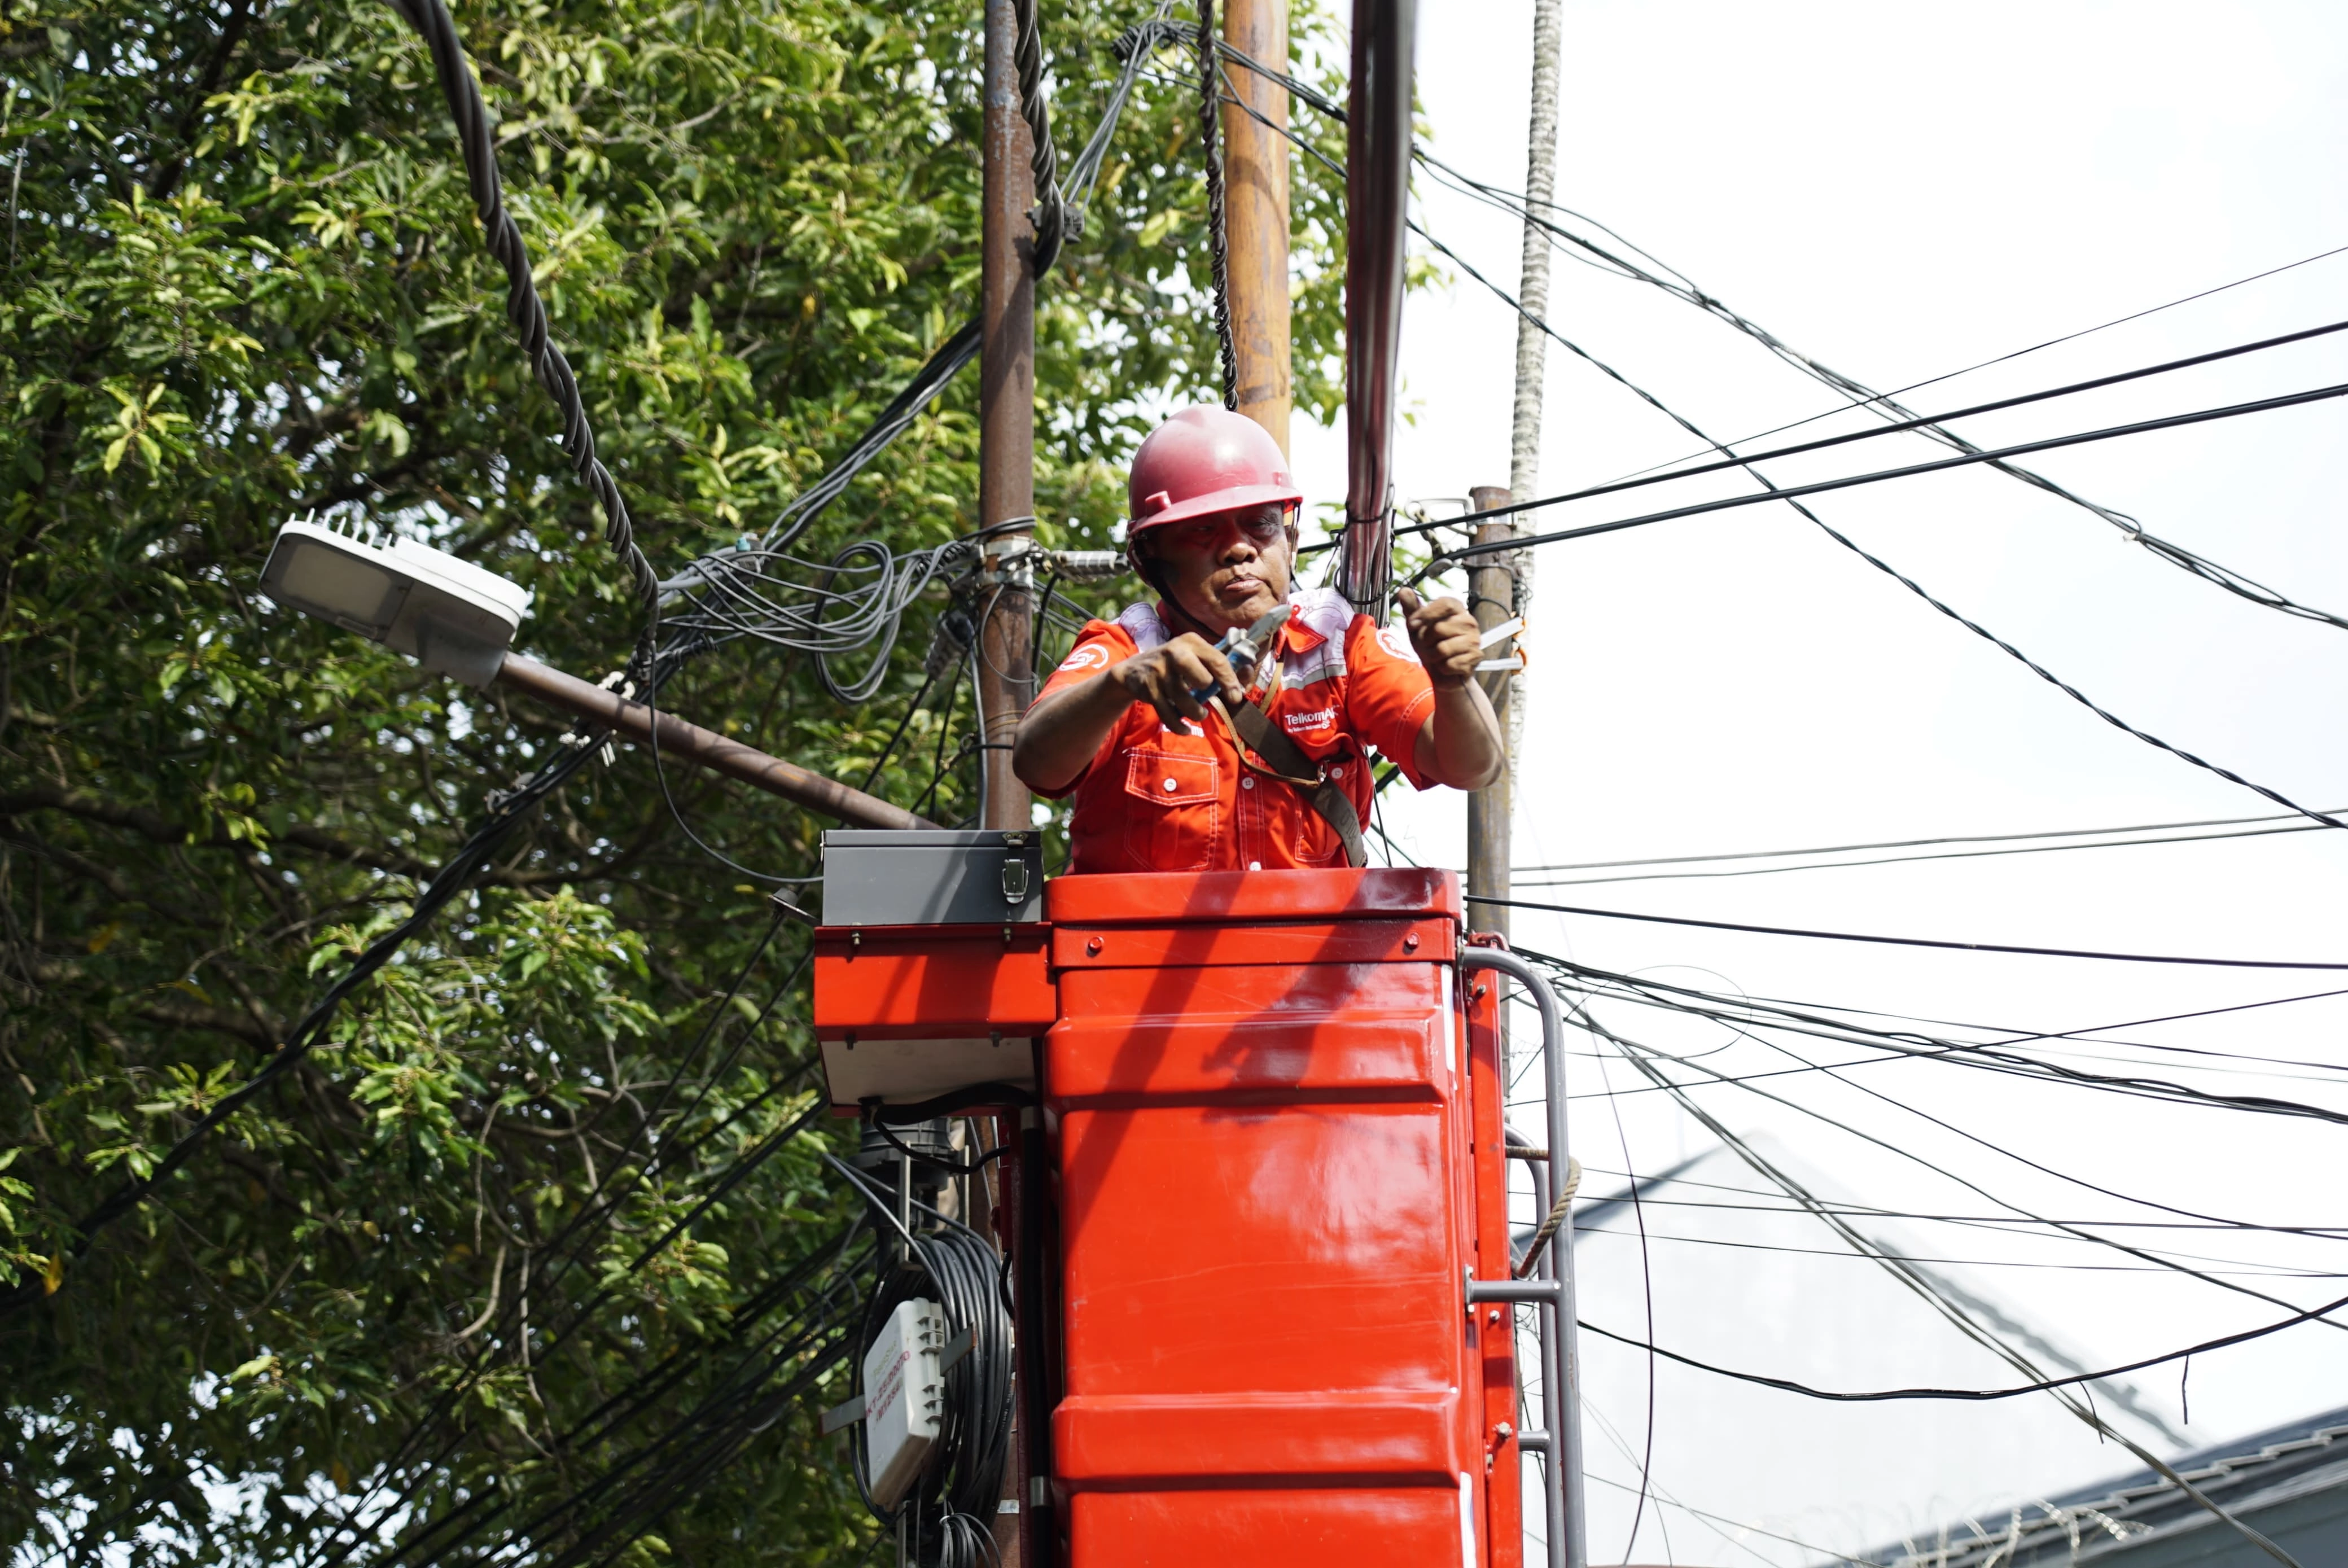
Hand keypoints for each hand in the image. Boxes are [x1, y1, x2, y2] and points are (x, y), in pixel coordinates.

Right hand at [1112, 633, 1243, 727]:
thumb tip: (1247, 673)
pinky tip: (1185, 728)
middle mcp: (1175, 653)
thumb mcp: (1194, 656)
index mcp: (1191, 642)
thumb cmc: (1174, 665)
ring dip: (1195, 712)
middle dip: (1209, 691)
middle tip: (1211, 700)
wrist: (1133, 671)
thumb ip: (1219, 664)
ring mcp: (1160, 671)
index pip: (1217, 660)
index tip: (1236, 697)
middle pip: (1200, 676)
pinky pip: (1168, 714)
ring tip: (1199, 714)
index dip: (1230, 680)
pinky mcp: (1148, 689)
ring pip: (1184, 700)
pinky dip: (1179, 725)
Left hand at [1394, 588, 1480, 689]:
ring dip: (1433, 656)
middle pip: (1439, 628)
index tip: (1412, 624)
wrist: (1441, 672)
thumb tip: (1403, 590)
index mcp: (1456, 609)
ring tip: (1436, 656)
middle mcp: (1469, 622)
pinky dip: (1442, 667)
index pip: (1445, 603)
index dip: (1426, 614)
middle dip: (1426, 641)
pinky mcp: (1476, 657)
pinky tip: (1446, 665)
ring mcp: (1475, 640)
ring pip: (1443, 648)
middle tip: (1427, 646)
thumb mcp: (1417, 626)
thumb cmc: (1429, 645)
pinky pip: (1450, 664)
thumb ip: (1412, 609)